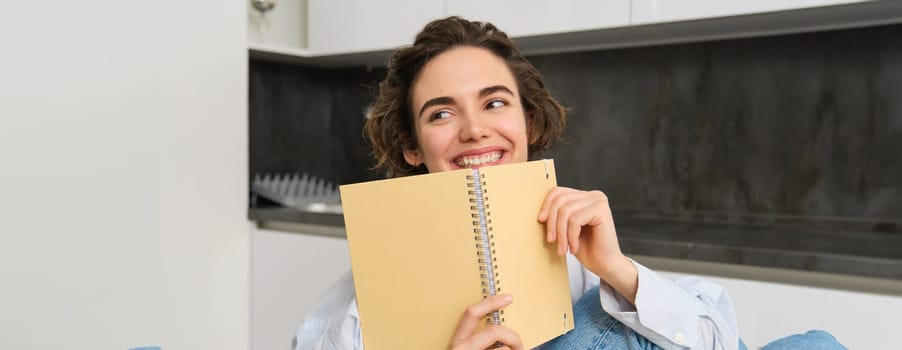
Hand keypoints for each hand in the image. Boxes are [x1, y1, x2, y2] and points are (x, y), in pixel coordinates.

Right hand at [451, 294, 522, 349]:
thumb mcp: (472, 348)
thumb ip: (482, 338)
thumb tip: (505, 326)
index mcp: (457, 340)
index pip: (471, 313)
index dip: (490, 303)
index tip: (508, 298)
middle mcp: (460, 348)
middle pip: (493, 331)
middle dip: (512, 336)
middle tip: (519, 344)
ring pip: (504, 349)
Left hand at [538, 187, 637, 301]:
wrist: (605, 265)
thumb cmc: (586, 248)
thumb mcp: (567, 228)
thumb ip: (558, 215)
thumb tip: (539, 212)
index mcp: (584, 196)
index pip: (558, 192)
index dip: (546, 205)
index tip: (540, 220)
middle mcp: (593, 195)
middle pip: (560, 200)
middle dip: (552, 223)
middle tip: (551, 240)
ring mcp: (598, 201)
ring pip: (566, 211)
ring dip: (561, 233)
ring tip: (563, 248)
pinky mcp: (601, 210)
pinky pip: (575, 220)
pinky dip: (571, 236)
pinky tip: (574, 247)